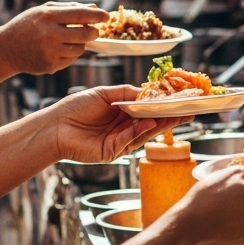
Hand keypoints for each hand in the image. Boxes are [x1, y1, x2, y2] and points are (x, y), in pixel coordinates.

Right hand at [0, 3, 108, 73]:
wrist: (5, 49)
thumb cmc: (27, 26)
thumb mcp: (42, 12)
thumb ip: (68, 8)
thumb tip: (94, 8)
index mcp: (47, 17)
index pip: (80, 14)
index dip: (96, 16)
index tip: (106, 16)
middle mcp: (49, 34)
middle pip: (85, 34)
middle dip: (94, 32)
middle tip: (94, 31)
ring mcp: (49, 52)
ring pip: (81, 49)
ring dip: (81, 44)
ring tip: (68, 40)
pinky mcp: (50, 66)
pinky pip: (71, 60)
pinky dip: (70, 54)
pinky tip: (57, 50)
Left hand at [49, 86, 190, 162]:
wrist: (54, 126)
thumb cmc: (76, 107)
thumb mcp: (105, 94)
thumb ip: (127, 93)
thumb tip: (149, 92)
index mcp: (123, 113)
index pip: (148, 109)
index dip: (164, 105)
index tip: (181, 100)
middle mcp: (125, 127)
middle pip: (152, 122)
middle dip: (170, 117)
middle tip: (189, 112)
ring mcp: (120, 141)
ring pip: (145, 133)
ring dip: (160, 125)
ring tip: (176, 116)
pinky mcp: (113, 151)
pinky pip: (130, 140)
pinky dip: (140, 131)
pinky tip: (149, 123)